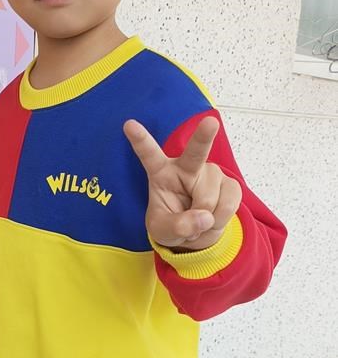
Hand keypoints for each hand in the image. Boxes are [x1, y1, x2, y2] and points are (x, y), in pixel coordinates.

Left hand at [123, 115, 241, 250]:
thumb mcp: (163, 231)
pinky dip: (220, 219)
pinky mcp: (230, 183)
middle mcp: (187, 166)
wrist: (194, 235)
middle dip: (204, 136)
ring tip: (197, 220)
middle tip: (210, 122)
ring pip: (210, 198)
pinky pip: (229, 203)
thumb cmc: (171, 224)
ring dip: (205, 219)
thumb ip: (178, 227)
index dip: (140, 140)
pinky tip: (211, 218)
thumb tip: (205, 218)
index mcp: (161, 172)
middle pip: (196, 151)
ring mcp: (210, 173)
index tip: (129, 124)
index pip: (149, 154)